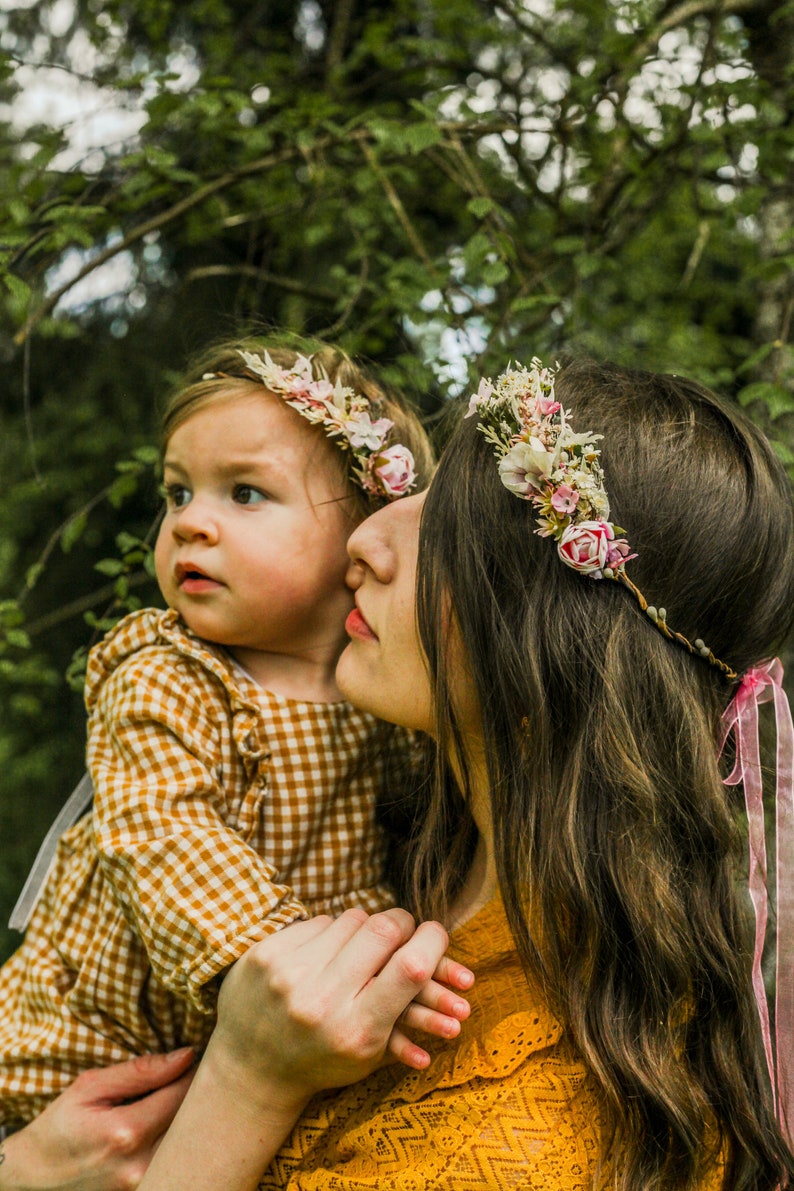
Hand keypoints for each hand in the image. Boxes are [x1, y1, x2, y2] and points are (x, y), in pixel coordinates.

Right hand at [0, 1049, 194, 1190]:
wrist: (35, 1177)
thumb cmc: (61, 1125)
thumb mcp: (90, 1087)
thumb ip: (140, 1071)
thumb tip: (186, 1055)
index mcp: (126, 1132)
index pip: (183, 1093)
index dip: (191, 1072)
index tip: (188, 1061)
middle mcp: (140, 1165)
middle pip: (192, 1122)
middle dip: (195, 1096)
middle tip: (185, 1080)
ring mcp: (143, 1185)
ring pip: (187, 1143)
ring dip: (187, 1120)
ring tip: (171, 1105)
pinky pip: (173, 1161)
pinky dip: (174, 1142)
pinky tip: (162, 1130)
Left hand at [207, 907, 461, 1113]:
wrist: (251, 1068)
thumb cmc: (323, 1060)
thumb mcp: (370, 1054)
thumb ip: (410, 1021)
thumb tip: (463, 1009)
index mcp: (357, 1031)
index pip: (410, 967)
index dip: (432, 941)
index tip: (435, 935)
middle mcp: (321, 1001)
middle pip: (383, 929)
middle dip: (401, 924)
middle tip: (405, 928)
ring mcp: (288, 973)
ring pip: (351, 919)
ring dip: (363, 929)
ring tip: (362, 948)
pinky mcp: (264, 954)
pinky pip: (318, 921)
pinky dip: (329, 933)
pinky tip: (326, 953)